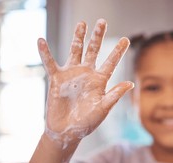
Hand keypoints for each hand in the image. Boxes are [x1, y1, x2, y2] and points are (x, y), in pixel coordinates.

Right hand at [38, 19, 133, 147]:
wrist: (67, 131)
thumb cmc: (87, 122)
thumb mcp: (103, 109)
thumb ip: (114, 95)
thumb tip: (131, 84)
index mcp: (100, 81)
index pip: (111, 63)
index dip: (118, 51)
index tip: (126, 39)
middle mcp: (87, 74)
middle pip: (93, 51)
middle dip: (97, 36)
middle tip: (102, 21)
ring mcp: (72, 75)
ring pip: (75, 51)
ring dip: (78, 37)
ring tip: (82, 24)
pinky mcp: (57, 79)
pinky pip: (50, 63)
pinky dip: (45, 53)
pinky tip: (41, 41)